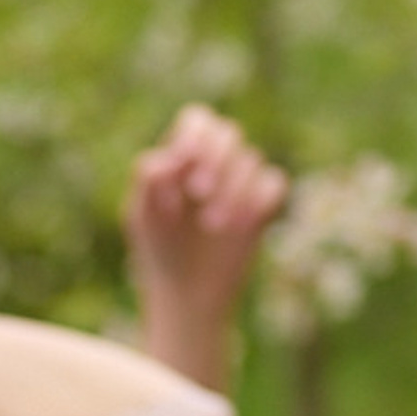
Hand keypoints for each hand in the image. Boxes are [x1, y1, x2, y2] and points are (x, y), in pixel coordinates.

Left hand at [123, 104, 286, 321]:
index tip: (184, 165)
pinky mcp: (261, 207)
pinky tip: (239, 227)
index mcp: (182, 157)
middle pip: (228, 133)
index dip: (195, 136)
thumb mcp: (142, 217)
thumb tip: (171, 158)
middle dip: (215, 159)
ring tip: (212, 226)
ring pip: (251, 160)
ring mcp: (241, 183)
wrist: (185, 294)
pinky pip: (274, 184)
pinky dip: (259, 200)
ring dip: (231, 189)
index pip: (197, 121)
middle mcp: (214, 163)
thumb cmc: (157, 251)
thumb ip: (148, 180)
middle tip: (198, 192)